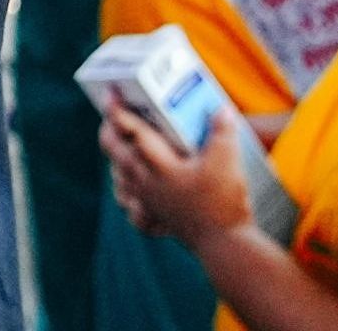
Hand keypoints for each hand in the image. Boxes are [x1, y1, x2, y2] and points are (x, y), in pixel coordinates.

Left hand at [104, 94, 254, 241]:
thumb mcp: (228, 160)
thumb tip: (220, 108)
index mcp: (159, 165)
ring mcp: (147, 203)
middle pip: (115, 152)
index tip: (110, 93)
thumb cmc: (223, 201)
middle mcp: (146, 183)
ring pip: (118, 179)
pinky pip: (130, 208)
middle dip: (109, 130)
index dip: (118, 111)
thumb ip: (222, 131)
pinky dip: (127, 196)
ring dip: (117, 162)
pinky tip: (131, 191)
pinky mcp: (155, 220)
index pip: (131, 132)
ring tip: (121, 150)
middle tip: (111, 115)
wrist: (225, 244)